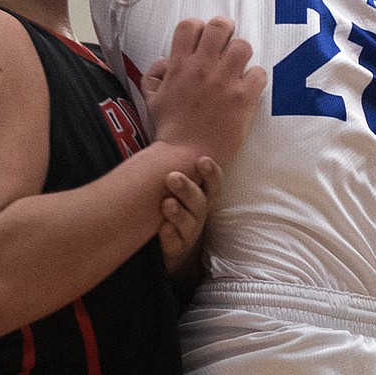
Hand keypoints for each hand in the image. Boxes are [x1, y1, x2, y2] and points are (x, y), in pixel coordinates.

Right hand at [144, 18, 265, 169]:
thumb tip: (164, 62)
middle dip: (225, 31)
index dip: (199, 28)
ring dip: (242, 54)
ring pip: (243, 45)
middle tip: (225, 47)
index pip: (190, 25)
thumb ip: (154, 76)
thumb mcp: (151, 99)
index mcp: (179, 65)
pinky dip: (255, 78)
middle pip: (220, 25)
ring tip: (238, 68)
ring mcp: (223, 81)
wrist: (184, 156)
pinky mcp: (242, 98)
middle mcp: (202, 67)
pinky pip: (259, 73)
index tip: (203, 41)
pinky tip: (248, 88)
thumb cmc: (169, 130)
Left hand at [159, 157, 221, 274]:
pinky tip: (162, 229)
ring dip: (178, 213)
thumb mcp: (178, 187)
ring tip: (167, 204)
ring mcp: (189, 232)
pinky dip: (169, 236)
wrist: (170, 245)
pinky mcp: (176, 249)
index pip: (213, 184)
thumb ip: (177, 166)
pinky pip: (175, 243)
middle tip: (172, 178)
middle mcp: (199, 213)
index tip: (202, 161)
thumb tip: (169, 125)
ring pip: (189, 223)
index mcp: (202, 196)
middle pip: (200, 202)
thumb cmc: (173, 206)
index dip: (211, 173)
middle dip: (188, 189)